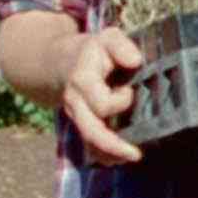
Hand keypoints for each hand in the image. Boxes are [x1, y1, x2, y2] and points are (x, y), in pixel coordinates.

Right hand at [61, 28, 145, 163]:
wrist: (61, 61)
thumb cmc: (92, 51)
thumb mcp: (107, 38)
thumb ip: (121, 45)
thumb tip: (135, 61)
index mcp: (83, 81)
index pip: (101, 103)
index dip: (120, 101)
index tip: (129, 90)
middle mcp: (76, 103)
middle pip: (91, 132)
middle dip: (113, 146)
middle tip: (136, 154)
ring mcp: (77, 117)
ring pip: (90, 143)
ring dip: (110, 154)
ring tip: (131, 157)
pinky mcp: (81, 124)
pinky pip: (89, 146)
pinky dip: (104, 155)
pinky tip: (119, 158)